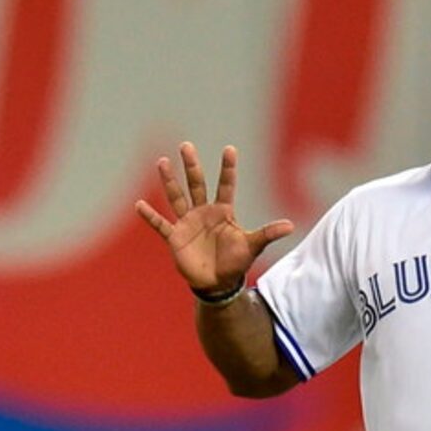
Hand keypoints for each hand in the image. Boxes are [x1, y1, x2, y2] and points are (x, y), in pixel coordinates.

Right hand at [134, 142, 293, 294]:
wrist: (218, 284)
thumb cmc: (236, 263)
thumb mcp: (253, 246)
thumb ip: (267, 233)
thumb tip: (290, 225)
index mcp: (223, 211)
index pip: (225, 185)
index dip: (228, 169)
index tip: (229, 149)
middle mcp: (203, 212)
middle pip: (196, 184)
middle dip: (192, 166)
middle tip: (186, 146)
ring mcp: (188, 223)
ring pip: (177, 197)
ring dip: (169, 181)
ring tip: (162, 161)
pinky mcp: (175, 238)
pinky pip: (161, 225)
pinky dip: (150, 216)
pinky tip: (139, 204)